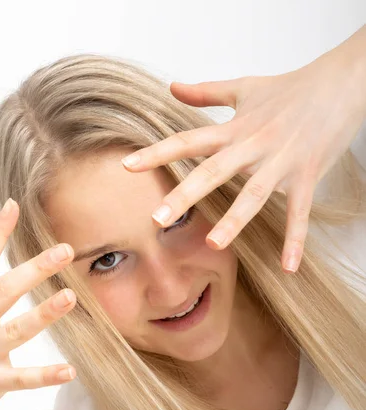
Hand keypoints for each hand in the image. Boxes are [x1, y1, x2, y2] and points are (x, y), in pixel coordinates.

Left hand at [121, 46, 365, 272]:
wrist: (342, 82)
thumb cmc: (291, 88)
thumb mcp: (244, 87)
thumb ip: (206, 92)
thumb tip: (172, 87)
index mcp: (235, 128)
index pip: (189, 140)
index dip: (158, 153)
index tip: (127, 166)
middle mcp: (253, 146)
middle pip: (214, 171)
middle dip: (186, 195)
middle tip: (157, 218)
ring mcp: (281, 162)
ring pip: (254, 194)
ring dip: (234, 220)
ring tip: (214, 244)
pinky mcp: (306, 176)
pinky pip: (300, 212)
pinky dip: (295, 240)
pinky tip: (288, 267)